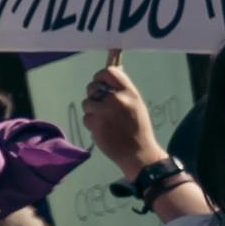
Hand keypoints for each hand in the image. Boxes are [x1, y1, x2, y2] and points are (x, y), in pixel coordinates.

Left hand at [76, 55, 161, 170]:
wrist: (138, 153)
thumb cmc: (137, 129)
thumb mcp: (136, 105)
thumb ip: (122, 92)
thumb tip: (107, 78)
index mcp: (130, 93)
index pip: (109, 72)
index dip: (100, 76)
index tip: (99, 82)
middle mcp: (117, 99)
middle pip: (92, 87)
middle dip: (93, 95)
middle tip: (101, 105)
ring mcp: (104, 111)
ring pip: (87, 103)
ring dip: (92, 111)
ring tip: (106, 120)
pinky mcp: (95, 123)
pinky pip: (86, 117)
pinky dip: (91, 123)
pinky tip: (104, 130)